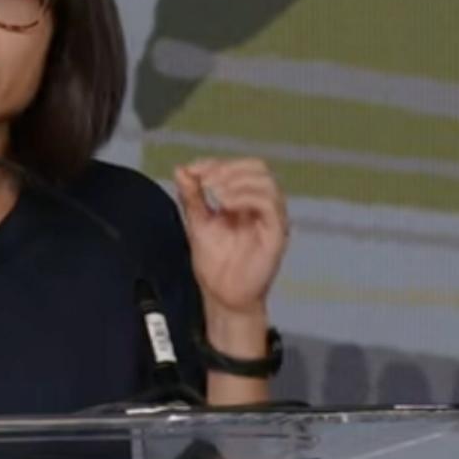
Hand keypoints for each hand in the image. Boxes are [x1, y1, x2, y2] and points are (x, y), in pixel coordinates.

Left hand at [173, 158, 288, 317]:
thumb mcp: (197, 222)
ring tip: (214, 193)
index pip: (239, 167)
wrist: (222, 295)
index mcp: (244, 199)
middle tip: (204, 181)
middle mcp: (261, 205)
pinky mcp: (276, 234)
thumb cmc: (214, 262)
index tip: (193, 171)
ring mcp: (271, 219)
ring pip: (266, 183)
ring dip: (236, 181)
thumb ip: (191, 196)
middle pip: (257, 168)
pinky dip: (247, 197)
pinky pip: (271, 206)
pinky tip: (226, 204)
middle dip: (227, 169)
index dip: (216, 163)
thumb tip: (181, 169)